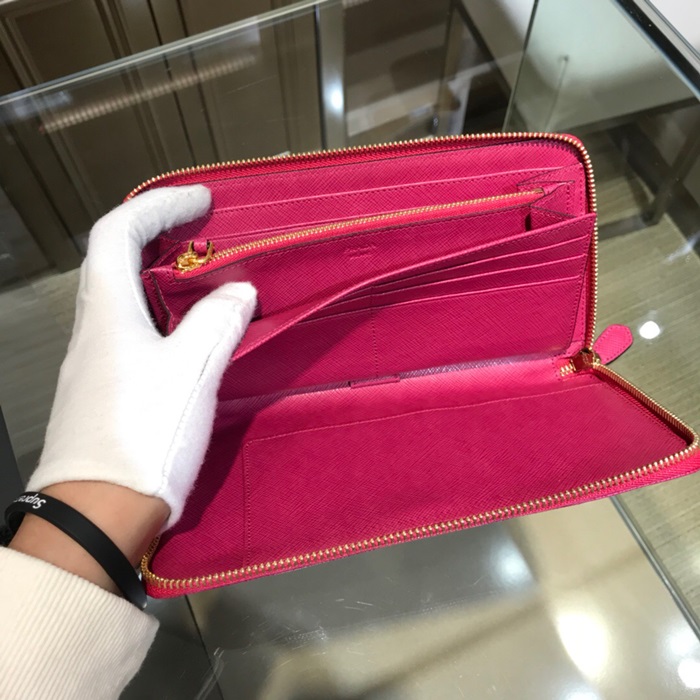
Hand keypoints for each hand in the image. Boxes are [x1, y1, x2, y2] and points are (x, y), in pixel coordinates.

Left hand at [24, 186, 255, 530]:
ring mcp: (94, 363)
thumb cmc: (143, 435)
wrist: (98, 515)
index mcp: (107, 314)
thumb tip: (238, 292)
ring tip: (207, 280)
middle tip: (205, 234)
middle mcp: (92, 331)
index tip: (202, 201)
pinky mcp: (104, 392)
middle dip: (158, 235)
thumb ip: (217, 323)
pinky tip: (190, 336)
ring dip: (161, 277)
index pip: (117, 233)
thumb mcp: (191, 373)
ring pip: (123, 299)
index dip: (157, 205)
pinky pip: (131, 332)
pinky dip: (161, 316)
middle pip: (114, 261)